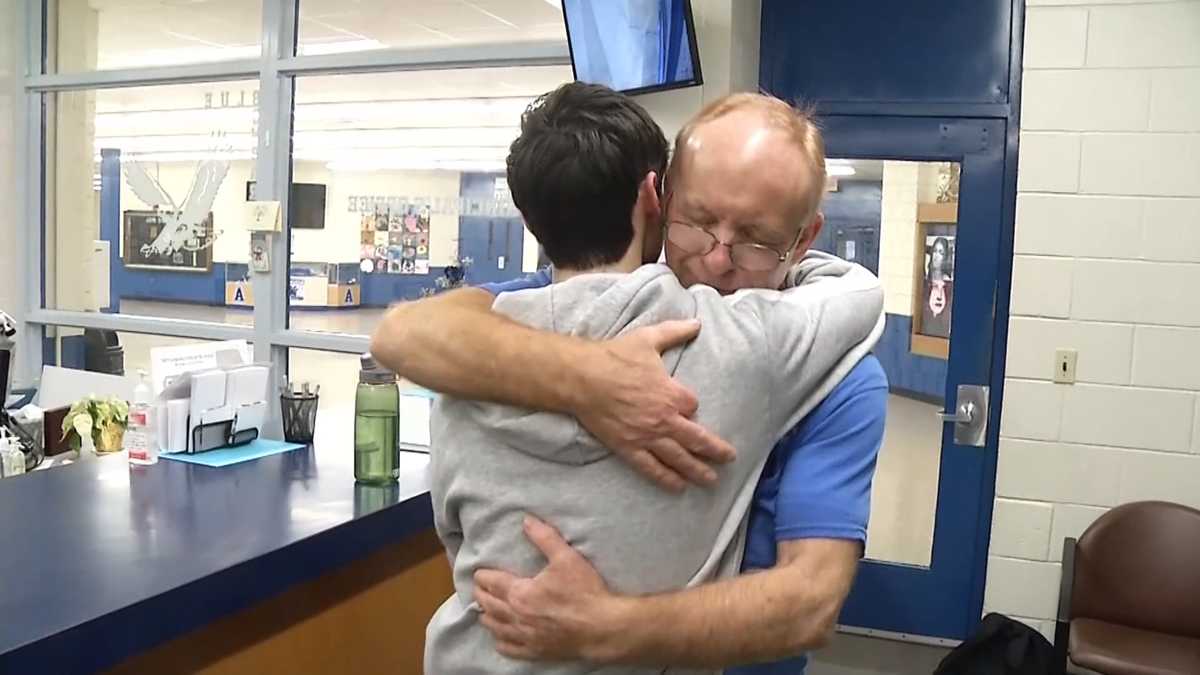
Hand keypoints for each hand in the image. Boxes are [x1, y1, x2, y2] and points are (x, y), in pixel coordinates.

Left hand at [474, 516, 619, 662]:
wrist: (602, 627)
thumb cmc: (584, 592)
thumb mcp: (566, 558)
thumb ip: (545, 537)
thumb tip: (527, 520)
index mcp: (520, 593)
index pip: (492, 583)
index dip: (483, 577)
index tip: (478, 574)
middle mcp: (517, 617)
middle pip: (488, 605)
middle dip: (481, 595)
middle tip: (478, 589)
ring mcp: (525, 637)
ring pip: (495, 628)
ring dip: (487, 617)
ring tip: (484, 611)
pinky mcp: (535, 651)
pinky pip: (509, 649)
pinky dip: (500, 642)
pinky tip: (499, 638)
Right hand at [573, 319, 736, 490]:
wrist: (582, 378)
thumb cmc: (615, 357)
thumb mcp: (648, 339)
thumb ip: (675, 332)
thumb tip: (697, 323)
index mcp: (672, 393)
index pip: (693, 405)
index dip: (692, 406)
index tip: (688, 407)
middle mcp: (665, 419)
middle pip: (698, 439)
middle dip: (716, 450)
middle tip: (729, 459)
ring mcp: (647, 436)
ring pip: (679, 458)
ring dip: (698, 471)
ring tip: (712, 480)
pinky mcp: (629, 448)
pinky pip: (652, 468)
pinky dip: (667, 479)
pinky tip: (678, 487)